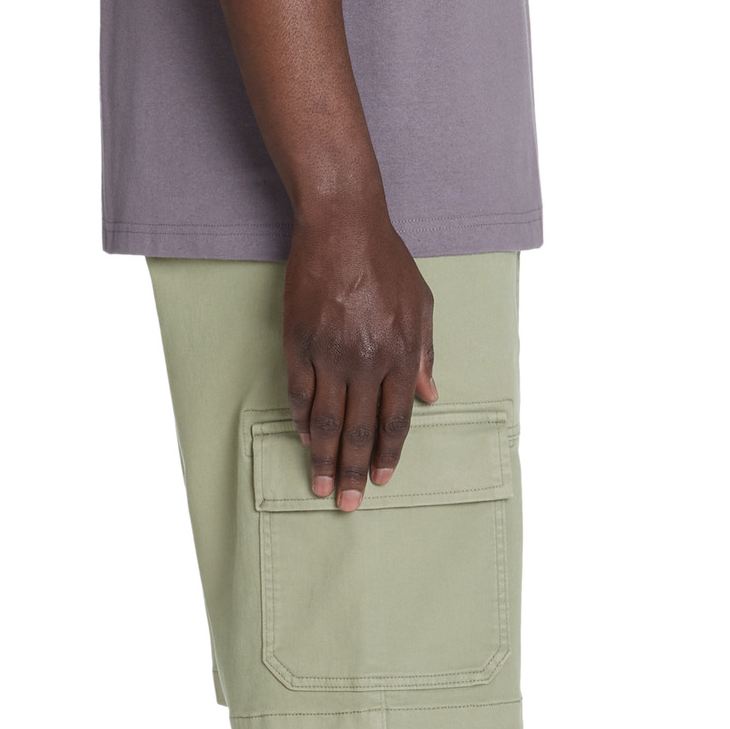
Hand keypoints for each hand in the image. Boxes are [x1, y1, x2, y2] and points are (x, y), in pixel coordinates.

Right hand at [283, 205, 437, 508]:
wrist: (343, 225)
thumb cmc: (386, 261)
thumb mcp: (422, 304)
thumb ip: (425, 352)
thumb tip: (429, 395)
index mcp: (402, 353)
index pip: (396, 419)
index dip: (387, 453)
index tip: (380, 480)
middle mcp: (368, 360)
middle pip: (360, 429)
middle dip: (354, 471)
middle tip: (346, 503)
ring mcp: (331, 352)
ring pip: (327, 419)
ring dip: (324, 457)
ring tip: (320, 485)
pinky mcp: (301, 341)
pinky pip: (300, 392)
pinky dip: (302, 420)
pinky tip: (304, 439)